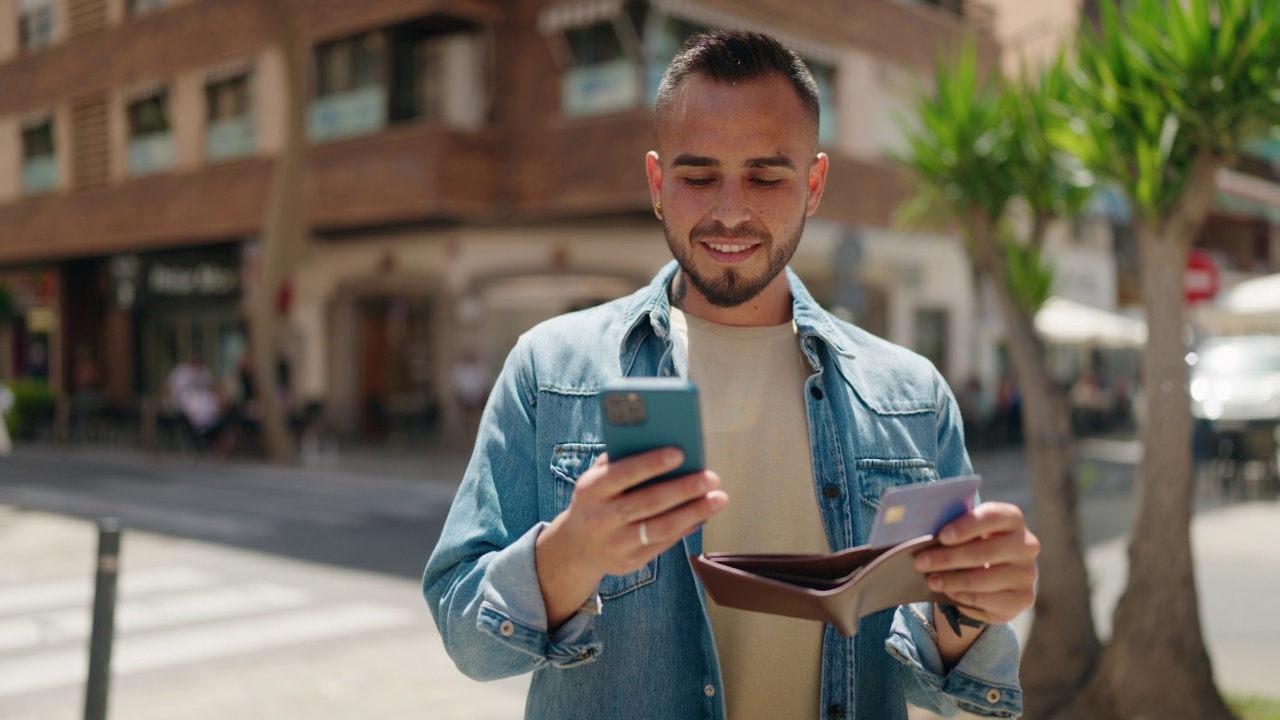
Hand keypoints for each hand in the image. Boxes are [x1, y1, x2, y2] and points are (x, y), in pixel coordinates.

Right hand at [536, 448, 727, 628]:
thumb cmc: (596, 500)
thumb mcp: (596, 478)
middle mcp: (601, 518)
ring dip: (694, 512)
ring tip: (718, 498)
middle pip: (649, 501)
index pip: (623, 473)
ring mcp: (615, 543)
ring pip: (662, 527)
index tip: (680, 453)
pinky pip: (664, 543)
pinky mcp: (630, 561)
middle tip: (711, 477)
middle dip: (684, 488)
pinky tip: (702, 515)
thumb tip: (658, 440)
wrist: (576, 547)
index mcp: (591, 490)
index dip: (652, 463)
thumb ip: (619, 460)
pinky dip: (686, 528)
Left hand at [912, 502, 1039, 625]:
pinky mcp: (1023, 598)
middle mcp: (1026, 544)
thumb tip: (920, 534)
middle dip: (947, 558)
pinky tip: (948, 592)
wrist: (994, 579)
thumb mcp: (965, 532)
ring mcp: (1028, 573)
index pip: (992, 516)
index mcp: (1012, 519)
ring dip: (951, 580)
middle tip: (920, 562)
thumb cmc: (971, 545)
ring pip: (982, 579)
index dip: (966, 526)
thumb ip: (952, 529)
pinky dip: (962, 596)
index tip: (942, 536)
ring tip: (930, 580)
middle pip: (983, 551)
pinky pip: (986, 599)